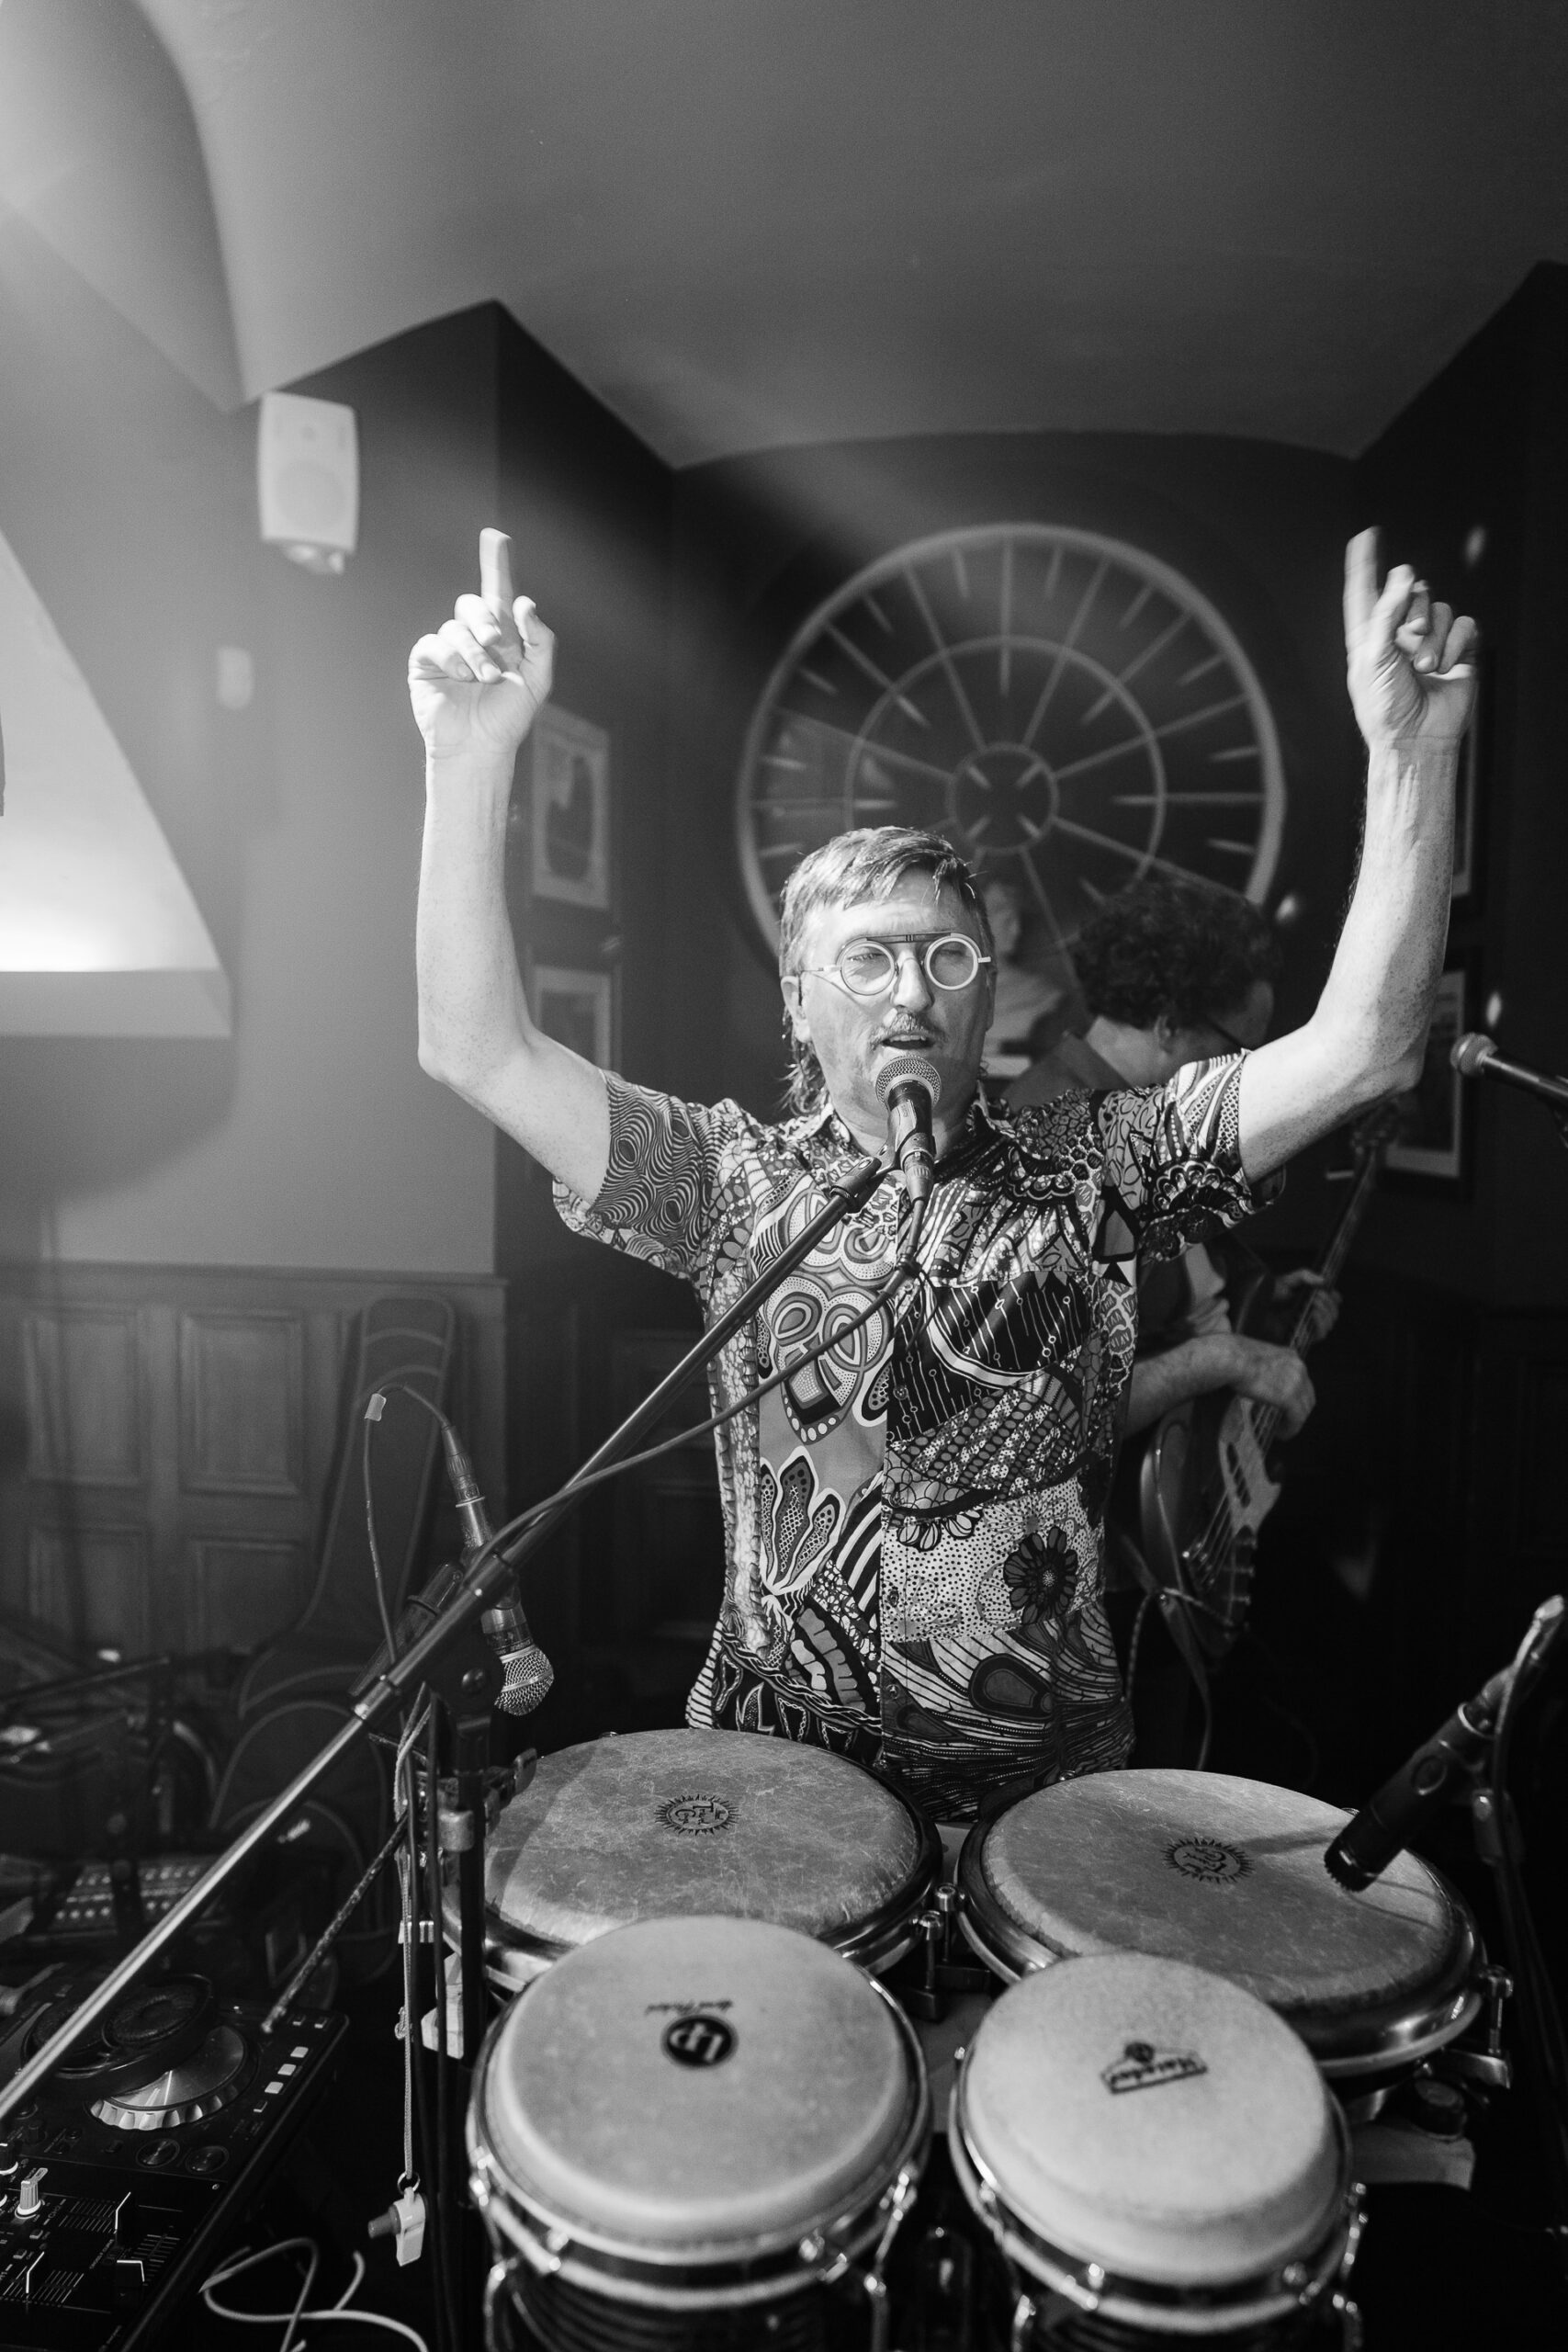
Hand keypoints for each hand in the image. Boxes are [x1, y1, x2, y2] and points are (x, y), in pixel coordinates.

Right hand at [409, 529, 554, 760]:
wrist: (480, 746)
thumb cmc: (509, 717)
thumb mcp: (538, 679)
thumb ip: (540, 640)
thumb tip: (524, 603)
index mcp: (504, 637)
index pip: (500, 592)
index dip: (497, 563)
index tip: (496, 536)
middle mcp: (475, 637)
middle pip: (474, 603)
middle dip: (485, 619)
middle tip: (496, 642)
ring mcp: (449, 648)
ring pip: (456, 627)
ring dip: (473, 651)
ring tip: (484, 678)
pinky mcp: (427, 661)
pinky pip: (433, 642)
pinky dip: (451, 656)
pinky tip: (461, 677)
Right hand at [1227, 1336, 1315, 1437]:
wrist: (1233, 1359)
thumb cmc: (1235, 1356)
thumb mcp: (1258, 1355)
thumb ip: (1266, 1366)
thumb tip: (1259, 1375)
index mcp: (1291, 1356)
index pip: (1302, 1380)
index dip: (1296, 1394)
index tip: (1286, 1403)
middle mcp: (1299, 1368)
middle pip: (1307, 1395)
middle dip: (1299, 1409)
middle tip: (1286, 1419)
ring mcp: (1296, 1383)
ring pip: (1304, 1409)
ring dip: (1294, 1421)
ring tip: (1282, 1429)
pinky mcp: (1289, 1398)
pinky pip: (1296, 1419)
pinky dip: (1290, 1429)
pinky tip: (1281, 1434)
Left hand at [1270, 1267, 1339, 1346]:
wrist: (1253, 1307)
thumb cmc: (1268, 1295)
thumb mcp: (1286, 1280)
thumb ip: (1304, 1275)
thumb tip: (1323, 1280)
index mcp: (1311, 1302)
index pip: (1332, 1303)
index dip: (1334, 1298)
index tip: (1331, 1291)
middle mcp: (1311, 1316)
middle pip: (1333, 1314)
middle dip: (1329, 1303)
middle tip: (1318, 1295)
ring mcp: (1307, 1327)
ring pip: (1329, 1325)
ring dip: (1326, 1312)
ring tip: (1314, 1303)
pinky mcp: (1301, 1337)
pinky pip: (1320, 1335)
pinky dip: (1320, 1323)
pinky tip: (1313, 1314)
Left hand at [1343, 527, 1476, 751]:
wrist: (1415, 738)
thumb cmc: (1384, 706)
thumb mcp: (1374, 657)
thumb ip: (1387, 612)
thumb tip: (1404, 574)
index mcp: (1370, 635)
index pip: (1365, 591)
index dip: (1364, 564)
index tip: (1365, 536)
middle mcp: (1400, 634)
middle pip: (1415, 591)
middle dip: (1416, 611)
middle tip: (1410, 639)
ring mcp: (1431, 641)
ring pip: (1442, 609)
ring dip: (1435, 638)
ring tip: (1425, 669)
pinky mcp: (1458, 651)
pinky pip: (1465, 626)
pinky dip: (1457, 645)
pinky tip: (1447, 667)